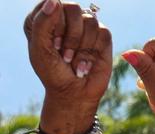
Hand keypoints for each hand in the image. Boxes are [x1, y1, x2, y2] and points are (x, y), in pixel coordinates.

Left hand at [25, 0, 112, 133]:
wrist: (73, 93)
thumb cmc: (52, 72)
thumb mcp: (40, 48)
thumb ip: (43, 22)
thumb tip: (55, 1)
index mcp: (46, 18)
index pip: (53, 3)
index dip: (55, 23)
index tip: (52, 43)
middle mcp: (66, 20)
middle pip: (73, 8)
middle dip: (70, 35)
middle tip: (63, 52)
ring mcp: (86, 28)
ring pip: (90, 21)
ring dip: (82, 46)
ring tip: (74, 60)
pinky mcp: (103, 39)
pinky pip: (103, 32)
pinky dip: (94, 50)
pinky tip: (86, 63)